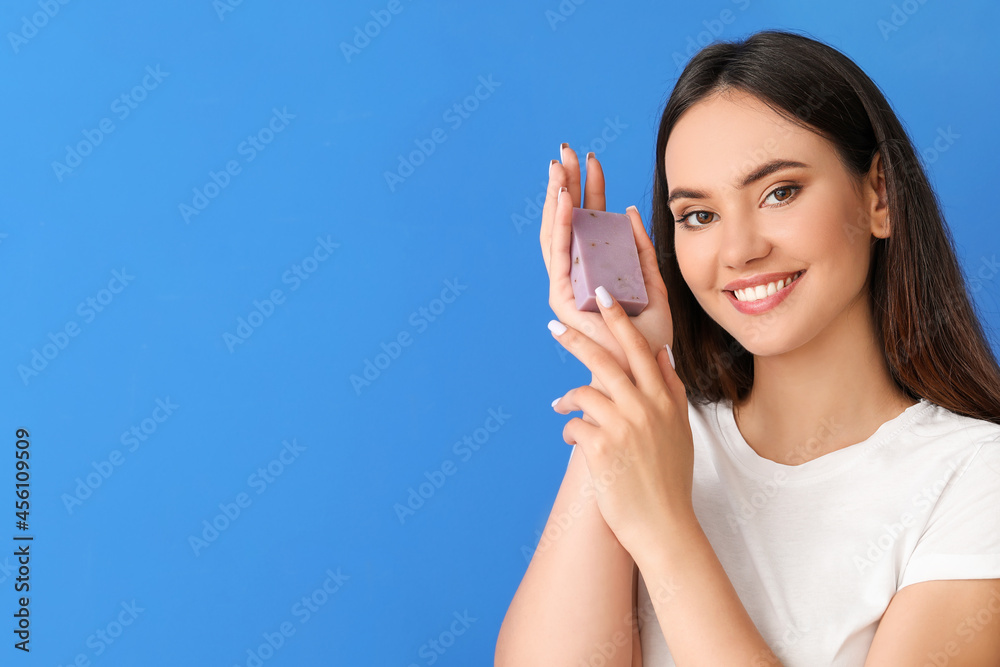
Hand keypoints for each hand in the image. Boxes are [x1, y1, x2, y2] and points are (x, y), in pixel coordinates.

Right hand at [540, 145, 672, 395]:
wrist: (646, 375)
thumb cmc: (650, 338)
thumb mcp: (654, 283)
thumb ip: (641, 249)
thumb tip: (631, 212)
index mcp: (596, 269)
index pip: (588, 221)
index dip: (589, 189)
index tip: (591, 159)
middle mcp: (576, 276)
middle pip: (567, 222)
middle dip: (565, 184)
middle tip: (565, 151)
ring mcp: (566, 286)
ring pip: (556, 233)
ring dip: (557, 198)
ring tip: (559, 167)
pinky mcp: (562, 299)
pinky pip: (559, 255)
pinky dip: (559, 225)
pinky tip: (564, 199)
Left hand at [548, 285, 694, 560]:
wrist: (663, 526)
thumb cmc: (670, 480)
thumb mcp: (680, 430)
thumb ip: (671, 390)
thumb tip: (661, 354)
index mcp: (666, 400)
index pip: (642, 348)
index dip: (620, 319)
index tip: (604, 295)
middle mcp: (646, 408)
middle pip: (605, 360)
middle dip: (576, 339)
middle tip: (555, 326)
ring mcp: (624, 426)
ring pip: (583, 392)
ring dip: (567, 398)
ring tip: (561, 405)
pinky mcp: (602, 448)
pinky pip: (573, 426)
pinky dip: (568, 431)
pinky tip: (571, 441)